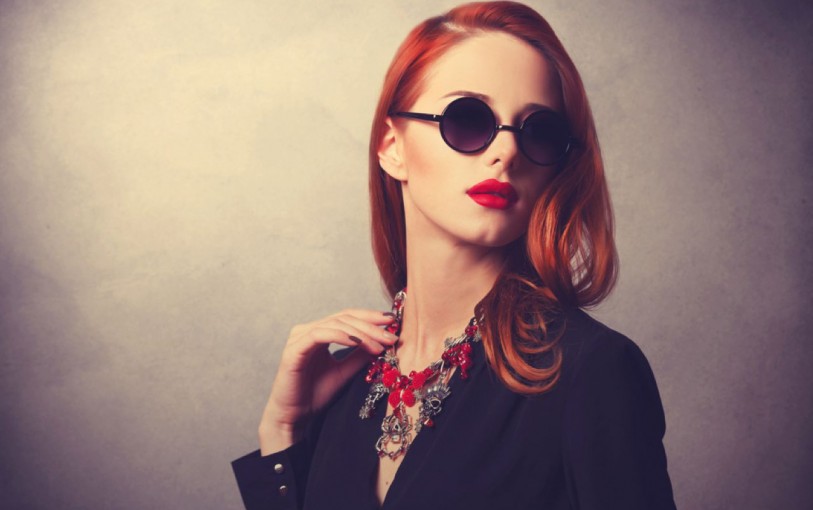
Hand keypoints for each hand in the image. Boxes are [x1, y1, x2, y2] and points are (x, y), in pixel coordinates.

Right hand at [258, 308, 396, 453]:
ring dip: (361, 333)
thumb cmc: (316, 394)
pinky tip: (358, 343)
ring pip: (336, 324)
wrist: (295, 417)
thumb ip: (360, 355)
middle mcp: (308, 330)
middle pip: (345, 317)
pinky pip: (320, 335)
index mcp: (319, 332)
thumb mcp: (345, 371)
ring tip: (379, 345)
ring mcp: (299, 338)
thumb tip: (383, 341)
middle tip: (391, 336)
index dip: (371, 317)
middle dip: (371, 326)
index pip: (348, 316)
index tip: (393, 323)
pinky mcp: (294, 350)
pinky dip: (341, 336)